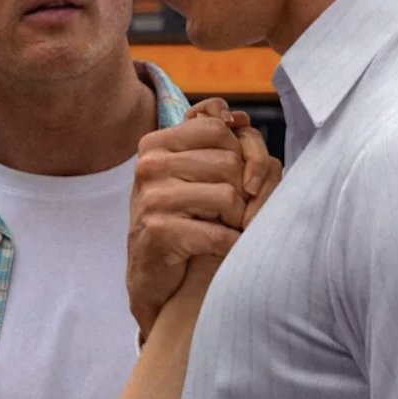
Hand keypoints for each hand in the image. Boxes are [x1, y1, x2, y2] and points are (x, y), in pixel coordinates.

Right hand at [129, 101, 281, 339]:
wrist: (153, 278)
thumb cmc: (183, 221)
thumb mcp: (194, 174)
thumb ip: (218, 143)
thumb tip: (242, 119)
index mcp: (157, 143)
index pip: (219, 128)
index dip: (246, 152)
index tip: (248, 179)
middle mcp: (149, 165)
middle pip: (229, 161)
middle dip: (246, 192)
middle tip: (240, 213)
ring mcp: (151, 197)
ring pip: (227, 195)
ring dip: (239, 219)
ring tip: (230, 229)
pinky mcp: (158, 230)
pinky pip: (218, 233)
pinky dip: (232, 245)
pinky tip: (227, 250)